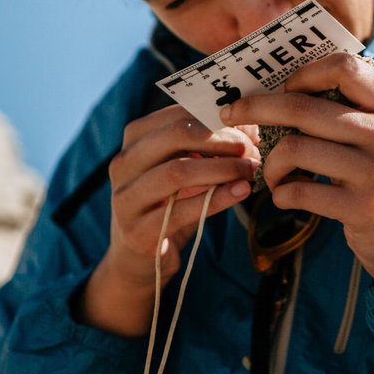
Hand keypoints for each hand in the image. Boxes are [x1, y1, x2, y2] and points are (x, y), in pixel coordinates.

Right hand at [75, 105, 258, 335]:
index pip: (177, 114)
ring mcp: (127, 199)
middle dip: (220, 139)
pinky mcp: (139, 232)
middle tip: (250, 148)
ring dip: (221, 168)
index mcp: (134, 140)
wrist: (141, 259)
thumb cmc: (170, 204)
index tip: (248, 127)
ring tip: (249, 169)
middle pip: (175, 136)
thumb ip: (208, 146)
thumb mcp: (184, 168)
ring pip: (177, 172)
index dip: (216, 117)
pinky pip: (184, 210)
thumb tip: (250, 124)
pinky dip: (218, 198)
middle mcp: (123, 164)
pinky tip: (242, 191)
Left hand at [219, 53, 373, 279]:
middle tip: (231, 113)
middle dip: (256, 109)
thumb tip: (280, 83)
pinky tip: (286, 195)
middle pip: (303, 107)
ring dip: (270, 162)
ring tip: (273, 172)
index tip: (282, 88)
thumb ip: (346, 105)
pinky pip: (299, 191)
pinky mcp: (363, 208)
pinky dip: (281, 193)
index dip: (303, 74)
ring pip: (294, 148)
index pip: (343, 67)